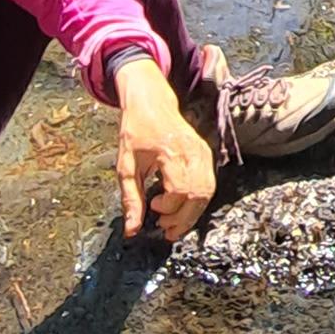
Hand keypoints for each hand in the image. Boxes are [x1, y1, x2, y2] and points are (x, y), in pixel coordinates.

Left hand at [113, 54, 216, 241]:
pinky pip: (208, 184)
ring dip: (192, 213)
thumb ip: (131, 199)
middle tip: (166, 231)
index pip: (180, 190)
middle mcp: (192, 152)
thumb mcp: (126, 165)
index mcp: (171, 152)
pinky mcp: (206, 154)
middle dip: (183, 219)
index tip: (153, 208)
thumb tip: (132, 231)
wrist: (151, 102)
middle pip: (198, 195)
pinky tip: (182, 208)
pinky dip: (197, 201)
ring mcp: (202, 152)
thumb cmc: (135, 131)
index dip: (169, 207)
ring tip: (174, 225)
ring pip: (207, 192)